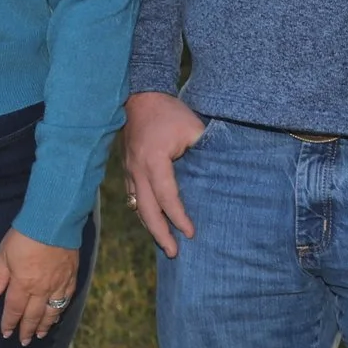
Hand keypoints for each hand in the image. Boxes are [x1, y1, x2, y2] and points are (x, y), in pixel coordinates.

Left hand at [0, 229, 79, 345]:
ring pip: (51, 312)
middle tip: (24, 341)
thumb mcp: (4, 254)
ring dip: (45, 325)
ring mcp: (57, 285)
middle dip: (27, 330)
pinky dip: (60, 311)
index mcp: (22, 284)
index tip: (6, 333)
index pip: (14, 310)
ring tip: (40, 335)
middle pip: (33, 315)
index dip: (9, 323)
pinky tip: (57, 315)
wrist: (53, 222)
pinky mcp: (70, 277)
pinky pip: (65, 300)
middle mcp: (41, 290)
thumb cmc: (24, 236)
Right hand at [121, 91, 204, 257]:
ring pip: (136, 205)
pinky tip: (153, 221)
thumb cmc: (168, 112)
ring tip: (164, 243)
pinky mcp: (127, 168)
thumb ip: (205, 150)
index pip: (166, 196)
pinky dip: (144, 212)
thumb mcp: (192, 128)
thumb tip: (220, 172)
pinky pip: (133, 196)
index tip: (191, 233)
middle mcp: (137, 169)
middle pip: (146, 209)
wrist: (140, 95)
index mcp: (153, 160)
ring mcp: (129, 170)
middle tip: (174, 253)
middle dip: (160, 233)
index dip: (179, 217)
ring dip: (150, 225)